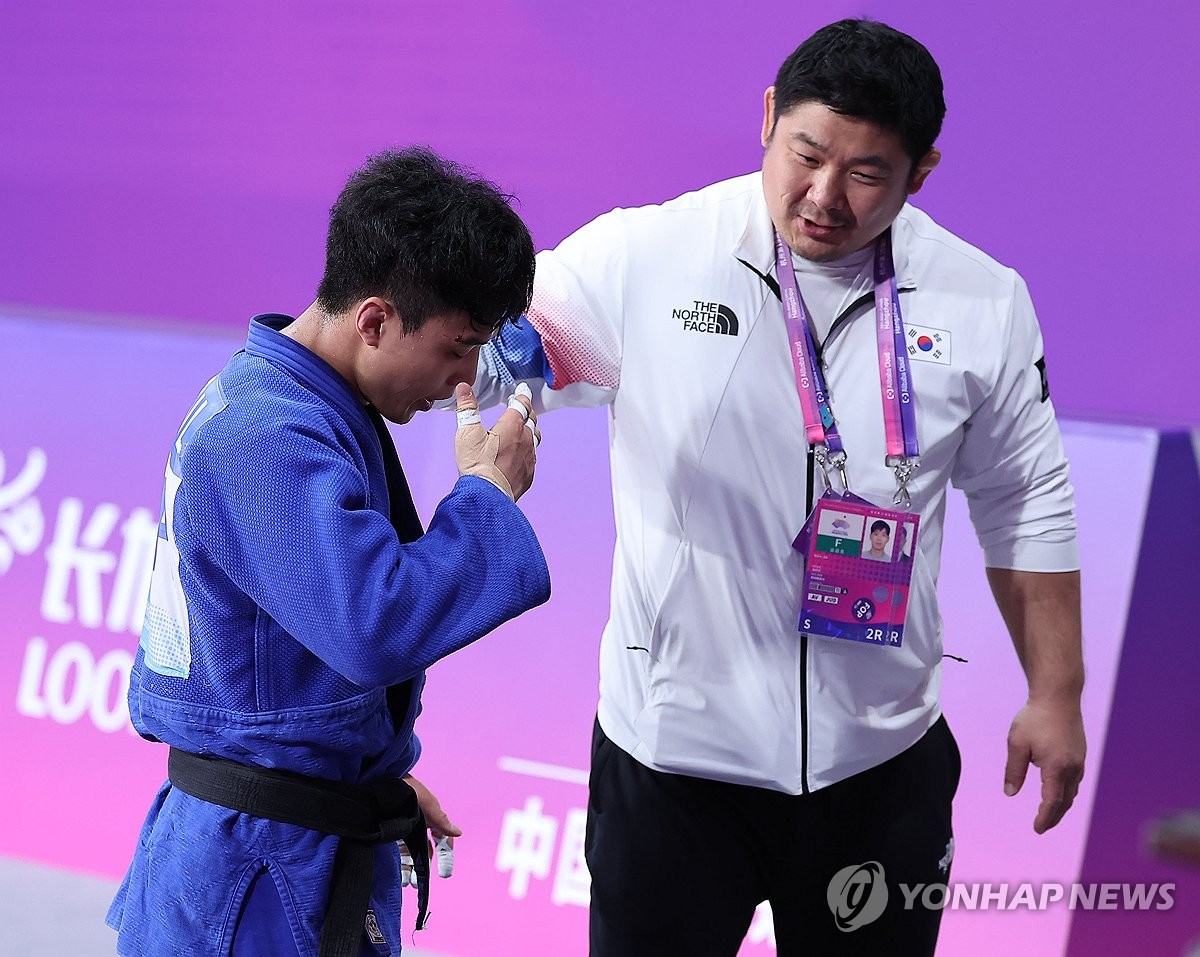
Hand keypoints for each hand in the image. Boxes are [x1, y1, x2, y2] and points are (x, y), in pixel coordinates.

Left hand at [399, 774, 461, 883]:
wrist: (377, 780)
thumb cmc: (404, 787)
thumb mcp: (425, 803)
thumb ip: (441, 819)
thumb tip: (458, 833)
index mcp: (430, 816)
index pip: (442, 838)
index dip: (445, 855)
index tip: (445, 873)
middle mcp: (417, 824)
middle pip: (425, 850)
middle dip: (424, 867)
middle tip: (419, 882)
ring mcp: (402, 829)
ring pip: (410, 853)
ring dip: (410, 868)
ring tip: (408, 882)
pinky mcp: (389, 832)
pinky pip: (396, 852)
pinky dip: (399, 864)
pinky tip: (397, 874)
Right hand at [453, 382, 539, 501]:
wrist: (487, 496)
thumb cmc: (477, 464)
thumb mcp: (467, 432)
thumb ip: (467, 408)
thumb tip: (464, 387)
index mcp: (512, 426)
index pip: (522, 404)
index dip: (522, 395)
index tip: (522, 390)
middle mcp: (525, 439)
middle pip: (531, 420)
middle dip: (526, 411)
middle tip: (521, 407)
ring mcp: (529, 457)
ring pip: (535, 438)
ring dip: (529, 429)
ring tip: (523, 427)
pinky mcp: (529, 473)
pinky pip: (532, 457)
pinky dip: (527, 450)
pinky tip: (521, 453)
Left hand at [1004, 697, 1085, 833]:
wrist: (1058, 696)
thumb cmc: (1035, 718)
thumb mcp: (1017, 744)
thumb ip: (1014, 770)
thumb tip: (1010, 793)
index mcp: (1057, 768)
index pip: (1052, 802)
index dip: (1044, 818)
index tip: (1036, 829)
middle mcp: (1073, 768)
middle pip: (1065, 801)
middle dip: (1053, 817)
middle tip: (1042, 827)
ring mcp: (1079, 761)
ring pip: (1072, 792)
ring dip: (1061, 805)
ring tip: (1049, 813)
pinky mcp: (1080, 754)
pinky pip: (1075, 780)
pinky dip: (1066, 792)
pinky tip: (1058, 791)